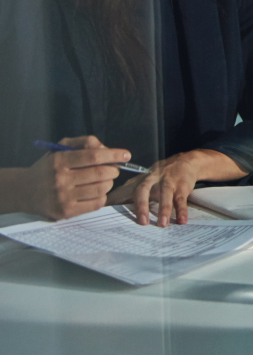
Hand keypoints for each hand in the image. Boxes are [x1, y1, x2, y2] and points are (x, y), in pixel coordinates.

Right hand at [4, 136, 128, 220]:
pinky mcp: (65, 212)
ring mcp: (62, 197)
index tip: (126, 154)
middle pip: (101, 173)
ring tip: (104, 180)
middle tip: (113, 169)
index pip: (93, 156)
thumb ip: (84, 143)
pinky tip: (96, 191)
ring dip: (109, 183)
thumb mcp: (61, 148)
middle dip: (114, 170)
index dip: (114, 154)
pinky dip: (102, 196)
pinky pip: (96, 204)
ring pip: (101, 189)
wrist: (24, 191)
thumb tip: (107, 148)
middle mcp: (60, 179)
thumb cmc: (49, 167)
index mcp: (59, 160)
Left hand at [111, 149, 244, 226]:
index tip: (110, 214)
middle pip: (143, 190)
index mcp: (140, 179)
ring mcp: (168, 181)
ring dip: (164, 209)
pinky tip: (182, 220)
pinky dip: (182, 210)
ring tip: (163, 224)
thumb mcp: (144, 180)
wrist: (185, 161)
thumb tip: (107, 206)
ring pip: (165, 194)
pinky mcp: (182, 186)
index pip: (125, 190)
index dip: (117, 200)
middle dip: (142, 205)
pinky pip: (181, 199)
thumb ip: (128, 192)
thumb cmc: (160, 176)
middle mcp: (152, 179)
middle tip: (142, 222)